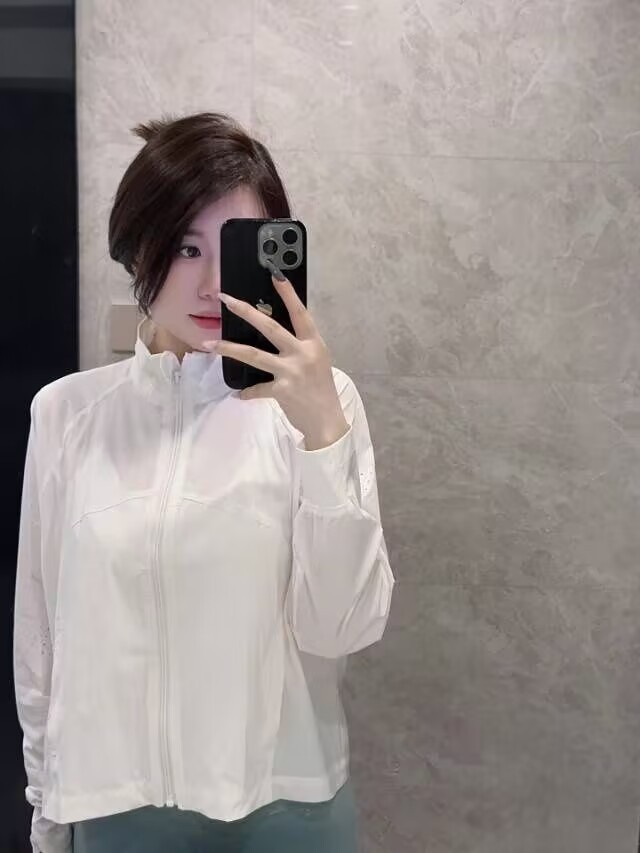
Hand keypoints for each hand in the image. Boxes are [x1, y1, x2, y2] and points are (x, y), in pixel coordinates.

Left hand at [203, 268, 349, 449]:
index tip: (275, 275)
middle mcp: (302, 354)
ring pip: (254, 355)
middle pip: (269, 328)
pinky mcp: (282, 390)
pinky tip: (239, 394)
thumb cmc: (321, 388)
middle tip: (226, 299)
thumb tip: (271, 332)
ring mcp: (291, 372)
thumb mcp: (317, 360)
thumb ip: (299, 346)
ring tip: (209, 344)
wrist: (327, 419)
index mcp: (313, 343)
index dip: (288, 294)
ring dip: (229, 348)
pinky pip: (257, 389)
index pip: (300, 314)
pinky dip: (247, 392)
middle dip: (246, 311)